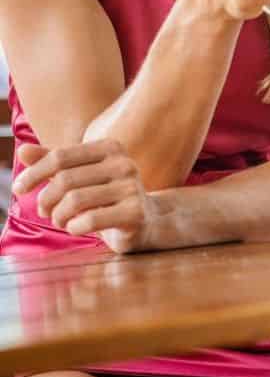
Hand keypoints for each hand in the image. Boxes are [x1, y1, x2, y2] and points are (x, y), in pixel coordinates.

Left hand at [13, 141, 156, 253]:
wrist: (145, 219)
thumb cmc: (106, 196)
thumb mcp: (80, 176)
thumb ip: (53, 162)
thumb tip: (22, 150)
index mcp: (111, 148)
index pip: (60, 157)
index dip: (33, 173)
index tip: (18, 189)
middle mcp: (124, 163)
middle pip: (65, 180)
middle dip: (46, 199)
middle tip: (44, 212)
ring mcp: (132, 188)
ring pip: (74, 201)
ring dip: (58, 216)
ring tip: (60, 221)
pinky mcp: (135, 213)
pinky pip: (90, 220)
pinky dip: (74, 227)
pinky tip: (76, 228)